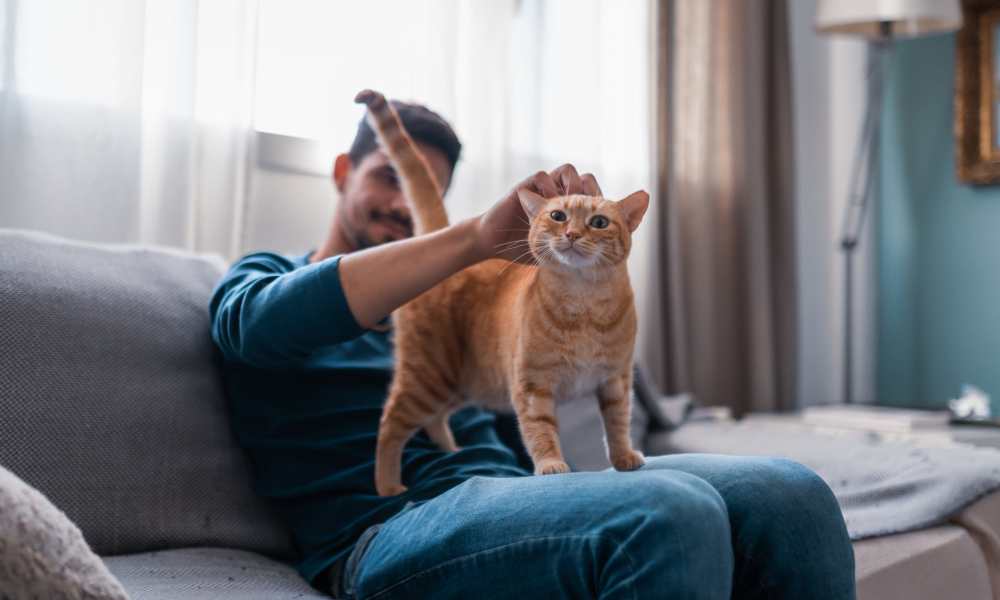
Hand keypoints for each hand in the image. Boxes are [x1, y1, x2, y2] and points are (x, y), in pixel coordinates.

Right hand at [474, 164, 603, 262]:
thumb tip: (600, 257)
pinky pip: (542, 176)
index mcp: (568, 210)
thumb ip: (573, 250)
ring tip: (567, 206)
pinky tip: (546, 205)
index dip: (598, 202)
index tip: (596, 218)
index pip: (592, 195)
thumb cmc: (524, 250)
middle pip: (584, 178)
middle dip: (588, 192)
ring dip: (570, 186)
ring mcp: (542, 190)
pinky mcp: (526, 188)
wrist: (495, 244)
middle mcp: (558, 195)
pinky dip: (547, 187)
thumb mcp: (554, 252)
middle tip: (584, 211)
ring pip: (567, 170)